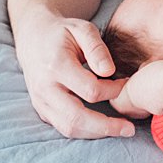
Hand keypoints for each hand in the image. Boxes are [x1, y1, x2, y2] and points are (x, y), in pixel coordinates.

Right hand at [13, 9, 131, 139]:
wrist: (33, 38)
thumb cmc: (62, 33)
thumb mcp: (81, 29)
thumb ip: (97, 48)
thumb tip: (110, 72)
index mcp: (56, 65)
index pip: (90, 90)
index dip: (113, 91)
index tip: (125, 84)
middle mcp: (45, 87)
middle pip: (77, 118)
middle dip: (107, 127)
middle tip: (130, 129)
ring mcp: (40, 101)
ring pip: (69, 128)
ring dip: (96, 133)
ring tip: (119, 130)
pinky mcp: (41, 109)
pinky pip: (63, 127)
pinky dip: (84, 131)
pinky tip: (101, 125)